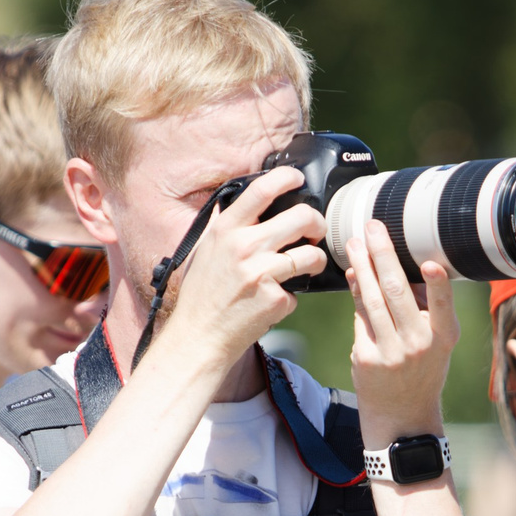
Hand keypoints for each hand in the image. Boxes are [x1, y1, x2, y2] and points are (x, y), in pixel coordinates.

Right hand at [149, 166, 326, 375]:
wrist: (198, 337)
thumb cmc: (201, 295)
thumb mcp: (205, 251)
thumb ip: (225, 226)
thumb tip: (243, 202)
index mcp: (226, 230)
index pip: (262, 190)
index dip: (287, 177)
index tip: (299, 179)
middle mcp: (244, 247)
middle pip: (302, 217)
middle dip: (317, 222)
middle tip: (315, 231)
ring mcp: (261, 273)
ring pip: (312, 254)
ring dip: (316, 259)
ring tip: (308, 266)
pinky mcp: (275, 299)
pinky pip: (300, 291)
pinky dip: (292, 296)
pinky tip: (275, 301)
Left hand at [346, 220, 456, 442]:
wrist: (402, 415)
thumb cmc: (422, 367)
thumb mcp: (436, 341)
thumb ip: (424, 305)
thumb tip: (398, 263)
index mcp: (444, 336)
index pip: (444, 306)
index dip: (438, 285)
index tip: (430, 263)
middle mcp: (419, 344)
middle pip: (396, 292)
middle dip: (382, 254)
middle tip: (372, 227)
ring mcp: (390, 353)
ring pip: (372, 300)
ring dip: (362, 267)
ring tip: (355, 243)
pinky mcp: (367, 358)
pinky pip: (360, 317)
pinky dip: (356, 292)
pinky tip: (353, 273)